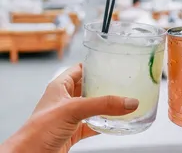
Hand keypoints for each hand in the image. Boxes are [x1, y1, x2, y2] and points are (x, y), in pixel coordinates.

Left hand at [1, 64, 138, 152]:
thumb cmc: (38, 131)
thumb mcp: (73, 109)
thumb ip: (102, 105)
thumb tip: (128, 102)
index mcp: (60, 86)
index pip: (80, 69)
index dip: (94, 66)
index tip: (111, 65)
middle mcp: (65, 99)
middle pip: (88, 87)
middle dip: (103, 86)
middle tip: (120, 83)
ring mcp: (69, 116)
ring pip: (91, 107)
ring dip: (104, 106)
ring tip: (121, 100)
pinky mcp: (73, 132)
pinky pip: (92, 124)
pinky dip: (102, 124)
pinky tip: (113, 122)